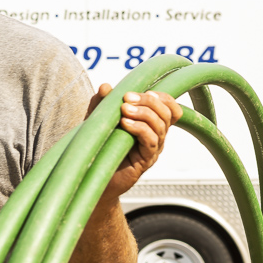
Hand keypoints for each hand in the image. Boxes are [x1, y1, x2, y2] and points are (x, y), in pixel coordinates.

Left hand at [86, 85, 182, 199]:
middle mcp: (156, 136)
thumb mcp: (98, 120)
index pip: (170, 108)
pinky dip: (139, 129)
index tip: (145, 91)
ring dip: (143, 113)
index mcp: (151, 124)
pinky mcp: (145, 161)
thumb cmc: (99, 146)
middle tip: (127, 98)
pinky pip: (151, 142)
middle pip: (166, 114)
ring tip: (124, 110)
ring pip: (160, 126)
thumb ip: (102, 103)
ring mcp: (152, 149)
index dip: (163, 97)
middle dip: (148, 102)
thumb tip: (105, 86)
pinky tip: (125, 123)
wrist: (92, 176)